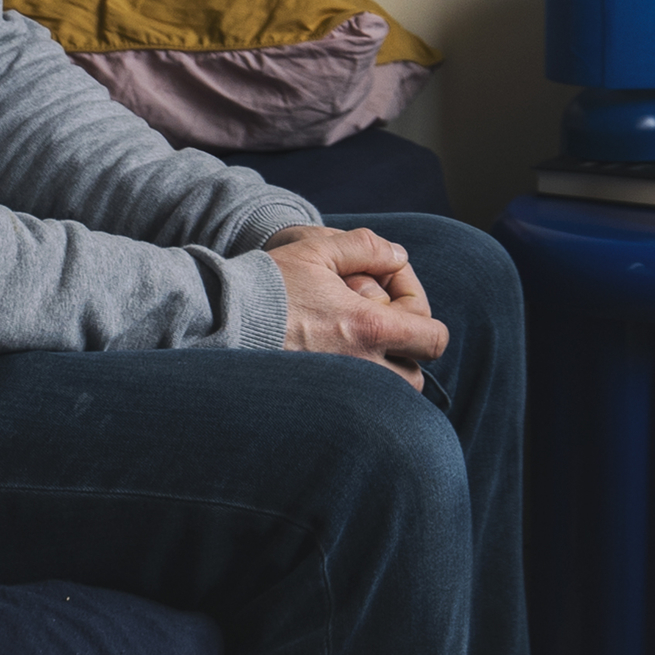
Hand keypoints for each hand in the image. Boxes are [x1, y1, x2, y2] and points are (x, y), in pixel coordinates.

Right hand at [262, 225, 444, 389]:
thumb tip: (399, 257)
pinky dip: (356, 390)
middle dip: (407, 354)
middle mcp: (361, 367)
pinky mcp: (316, 405)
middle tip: (379, 328)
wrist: (220, 319)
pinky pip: (355, 406)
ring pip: (386, 399)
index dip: (426, 319)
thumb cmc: (269, 283)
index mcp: (368, 327)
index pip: (433, 339)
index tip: (397, 301)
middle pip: (415, 378)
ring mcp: (339, 390)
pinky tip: (334, 362)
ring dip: (384, 375)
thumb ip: (366, 247)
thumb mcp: (317, 250)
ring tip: (357, 346)